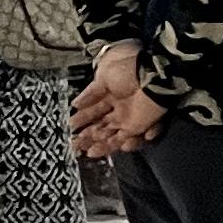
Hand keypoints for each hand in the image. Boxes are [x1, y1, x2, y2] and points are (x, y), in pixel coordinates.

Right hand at [72, 42, 164, 157]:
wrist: (151, 76)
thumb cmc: (128, 70)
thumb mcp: (104, 76)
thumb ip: (90, 93)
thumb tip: (76, 104)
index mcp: (111, 92)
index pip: (94, 108)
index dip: (82, 117)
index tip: (70, 125)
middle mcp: (119, 106)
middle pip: (100, 124)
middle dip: (86, 134)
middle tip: (73, 143)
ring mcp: (128, 117)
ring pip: (108, 134)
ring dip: (94, 142)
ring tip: (80, 149)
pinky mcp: (136, 126)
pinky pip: (120, 139)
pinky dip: (107, 146)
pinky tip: (93, 151)